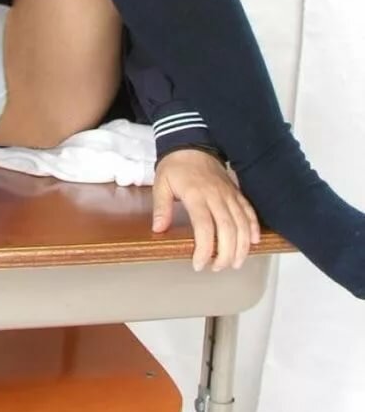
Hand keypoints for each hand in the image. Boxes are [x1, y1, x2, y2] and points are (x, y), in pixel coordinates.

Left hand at [152, 149, 260, 271]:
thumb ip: (161, 207)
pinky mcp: (236, 192)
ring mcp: (229, 194)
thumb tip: (158, 229)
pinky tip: (253, 242)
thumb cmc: (175, 166)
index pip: (204, 227)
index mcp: (196, 195)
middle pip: (228, 229)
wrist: (192, 143)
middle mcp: (216, 196)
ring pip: (242, 223)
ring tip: (235, 262)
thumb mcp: (161, 184)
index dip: (204, 249)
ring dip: (242, 246)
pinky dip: (253, 227)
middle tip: (218, 268)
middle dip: (225, 253)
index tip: (199, 264)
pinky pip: (249, 211)